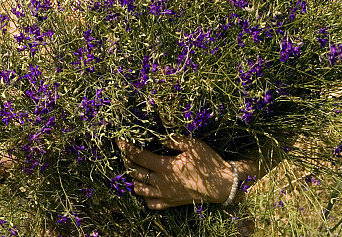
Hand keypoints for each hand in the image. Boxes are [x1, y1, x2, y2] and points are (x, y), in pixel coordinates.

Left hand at [116, 136, 236, 209]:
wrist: (222, 184)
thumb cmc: (208, 162)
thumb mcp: (192, 145)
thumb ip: (173, 140)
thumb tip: (159, 138)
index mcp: (165, 167)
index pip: (139, 157)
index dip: (127, 148)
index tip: (119, 141)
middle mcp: (161, 182)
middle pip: (135, 172)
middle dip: (127, 161)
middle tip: (125, 153)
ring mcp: (165, 195)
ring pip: (139, 189)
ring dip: (133, 179)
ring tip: (133, 170)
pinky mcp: (171, 203)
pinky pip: (151, 203)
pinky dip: (145, 196)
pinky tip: (146, 188)